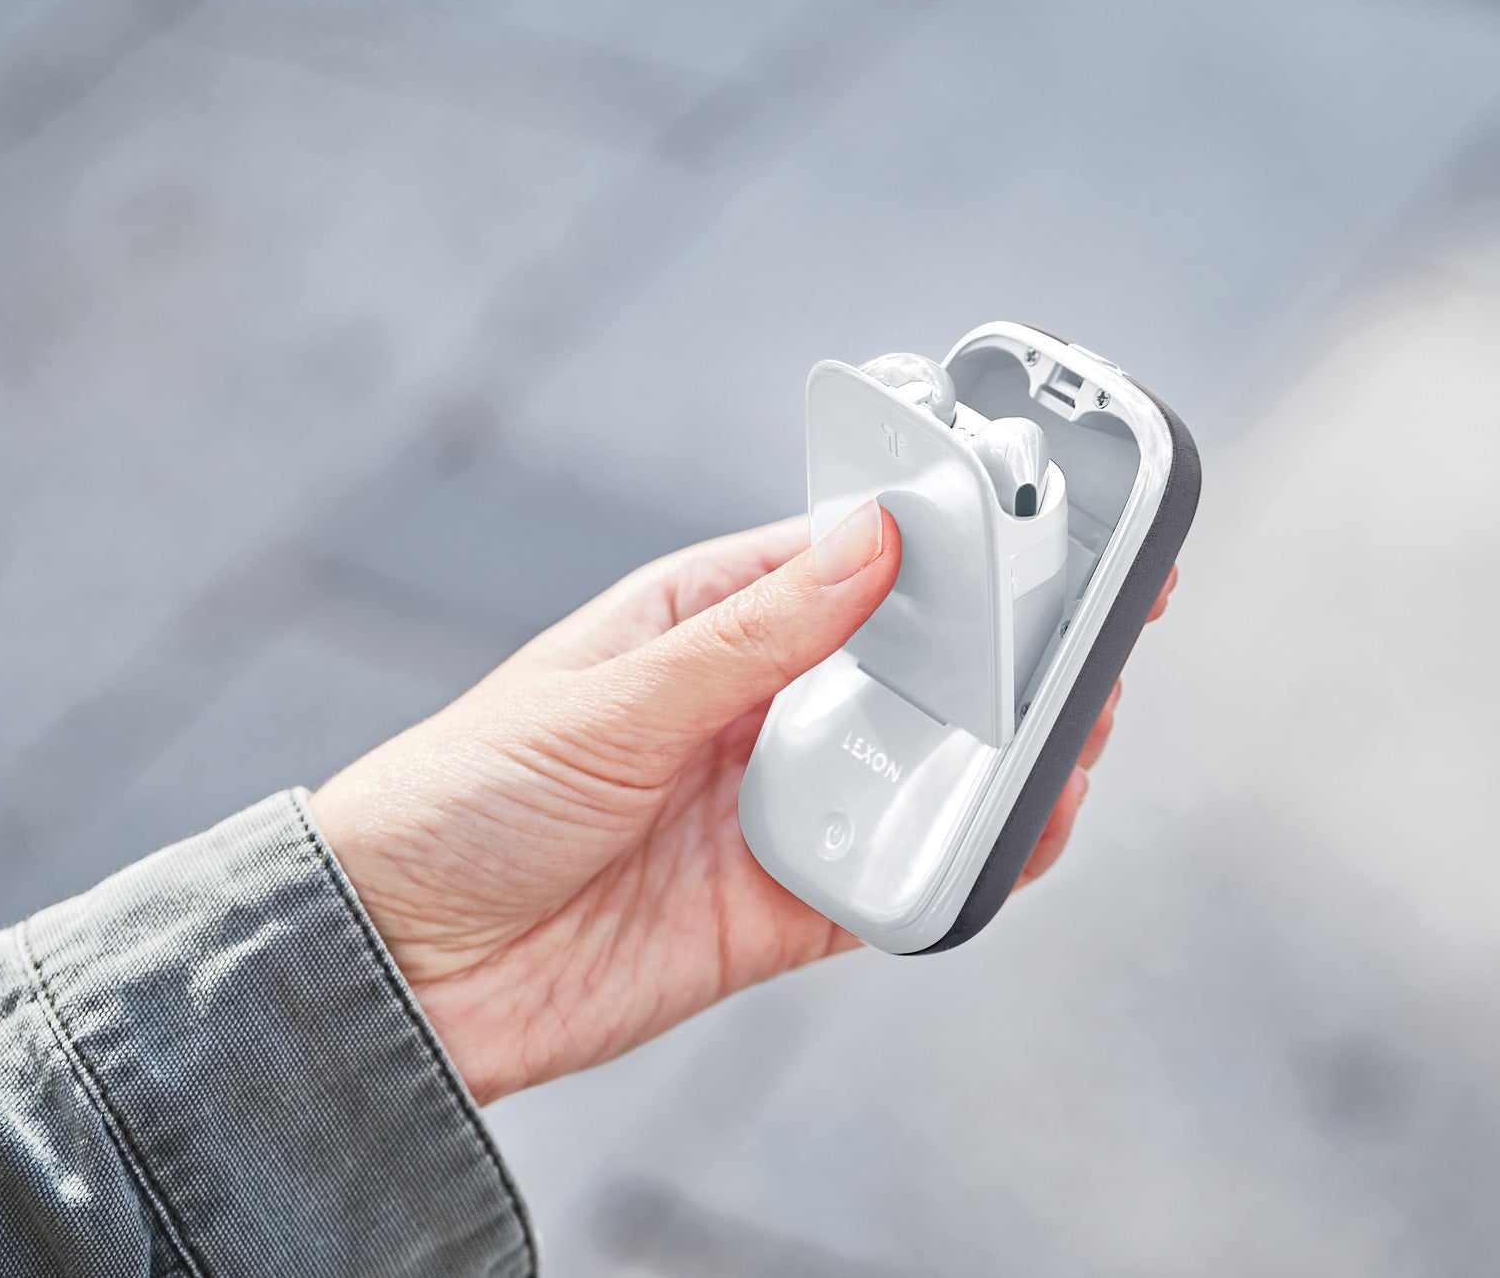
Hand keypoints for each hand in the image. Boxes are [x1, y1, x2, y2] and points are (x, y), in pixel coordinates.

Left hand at [310, 501, 1176, 1103]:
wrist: (400, 976)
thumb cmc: (462, 797)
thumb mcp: (610, 699)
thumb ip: (753, 635)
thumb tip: (877, 541)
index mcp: (708, 624)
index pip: (854, 562)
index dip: (948, 540)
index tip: (1037, 523)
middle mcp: (756, 709)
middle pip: (909, 668)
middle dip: (999, 652)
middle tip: (1099, 629)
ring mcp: (774, 808)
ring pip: (920, 772)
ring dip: (1000, 755)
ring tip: (1081, 730)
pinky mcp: (781, 907)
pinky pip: (895, 879)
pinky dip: (961, 860)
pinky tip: (1020, 833)